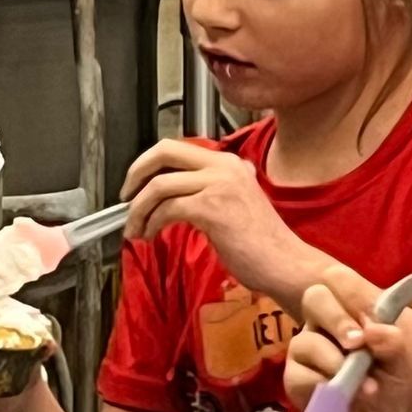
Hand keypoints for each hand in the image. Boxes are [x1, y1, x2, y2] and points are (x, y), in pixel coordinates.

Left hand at [121, 141, 308, 299]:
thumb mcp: (237, 204)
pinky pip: (168, 208)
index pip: (177, 148)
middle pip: (164, 152)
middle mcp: (223, 166)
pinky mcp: (212, 208)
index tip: (135, 185)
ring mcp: (219, 185)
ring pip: (160, 185)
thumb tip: (177, 196)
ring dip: (139, 210)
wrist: (285, 264)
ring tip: (136, 229)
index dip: (148, 164)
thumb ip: (212, 191)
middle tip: (125, 198)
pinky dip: (152, 223)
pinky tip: (152, 236)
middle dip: (135, 173)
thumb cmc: (262, 245)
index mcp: (228, 163)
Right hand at [285, 275, 411, 411]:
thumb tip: (374, 330)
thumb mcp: (399, 365)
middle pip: (315, 297)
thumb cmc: (386, 390)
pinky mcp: (294, 379)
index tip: (375, 318)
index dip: (354, 294)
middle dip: (338, 319)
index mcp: (349, 312)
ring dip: (336, 361)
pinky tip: (343, 399)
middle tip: (358, 343)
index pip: (339, 281)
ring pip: (307, 341)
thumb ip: (392, 343)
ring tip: (363, 385)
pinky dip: (325, 387)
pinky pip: (301, 375)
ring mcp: (304, 351)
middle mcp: (322, 325)